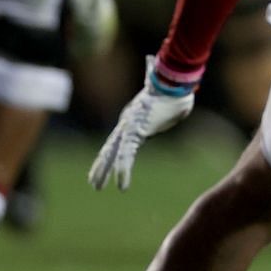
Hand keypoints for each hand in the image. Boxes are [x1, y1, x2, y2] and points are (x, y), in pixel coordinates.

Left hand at [89, 59, 198, 190]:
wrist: (174, 83)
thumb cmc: (175, 90)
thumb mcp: (170, 101)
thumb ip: (169, 105)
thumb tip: (178, 99)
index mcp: (133, 117)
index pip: (117, 140)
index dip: (109, 154)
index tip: (103, 164)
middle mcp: (127, 122)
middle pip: (110, 147)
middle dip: (101, 165)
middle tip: (92, 182)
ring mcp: (128, 125)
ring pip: (112, 152)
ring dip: (103, 171)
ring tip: (96, 187)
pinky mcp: (134, 131)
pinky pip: (127, 154)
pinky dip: (123, 170)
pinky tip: (122, 185)